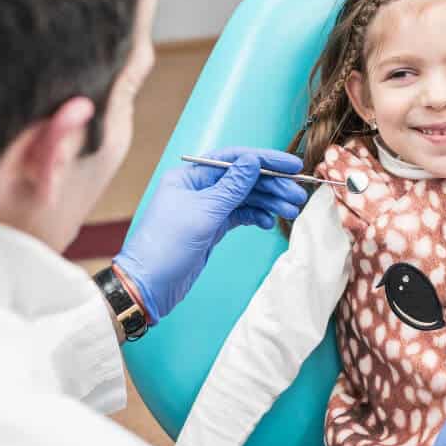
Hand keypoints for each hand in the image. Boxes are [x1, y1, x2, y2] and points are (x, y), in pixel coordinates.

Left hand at [114, 147, 306, 323]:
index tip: (291, 165)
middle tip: (297, 195)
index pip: (234, 159)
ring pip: (245, 198)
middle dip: (272, 185)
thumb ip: (232, 187)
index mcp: (190, 176)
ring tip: (291, 210)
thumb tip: (253, 161)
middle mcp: (198, 188)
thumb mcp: (204, 213)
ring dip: (269, 202)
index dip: (265, 160)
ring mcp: (206, 208)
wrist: (148, 285)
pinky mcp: (212, 228)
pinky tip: (268, 222)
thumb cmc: (167, 246)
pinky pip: (240, 215)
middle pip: (243, 179)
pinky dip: (256, 217)